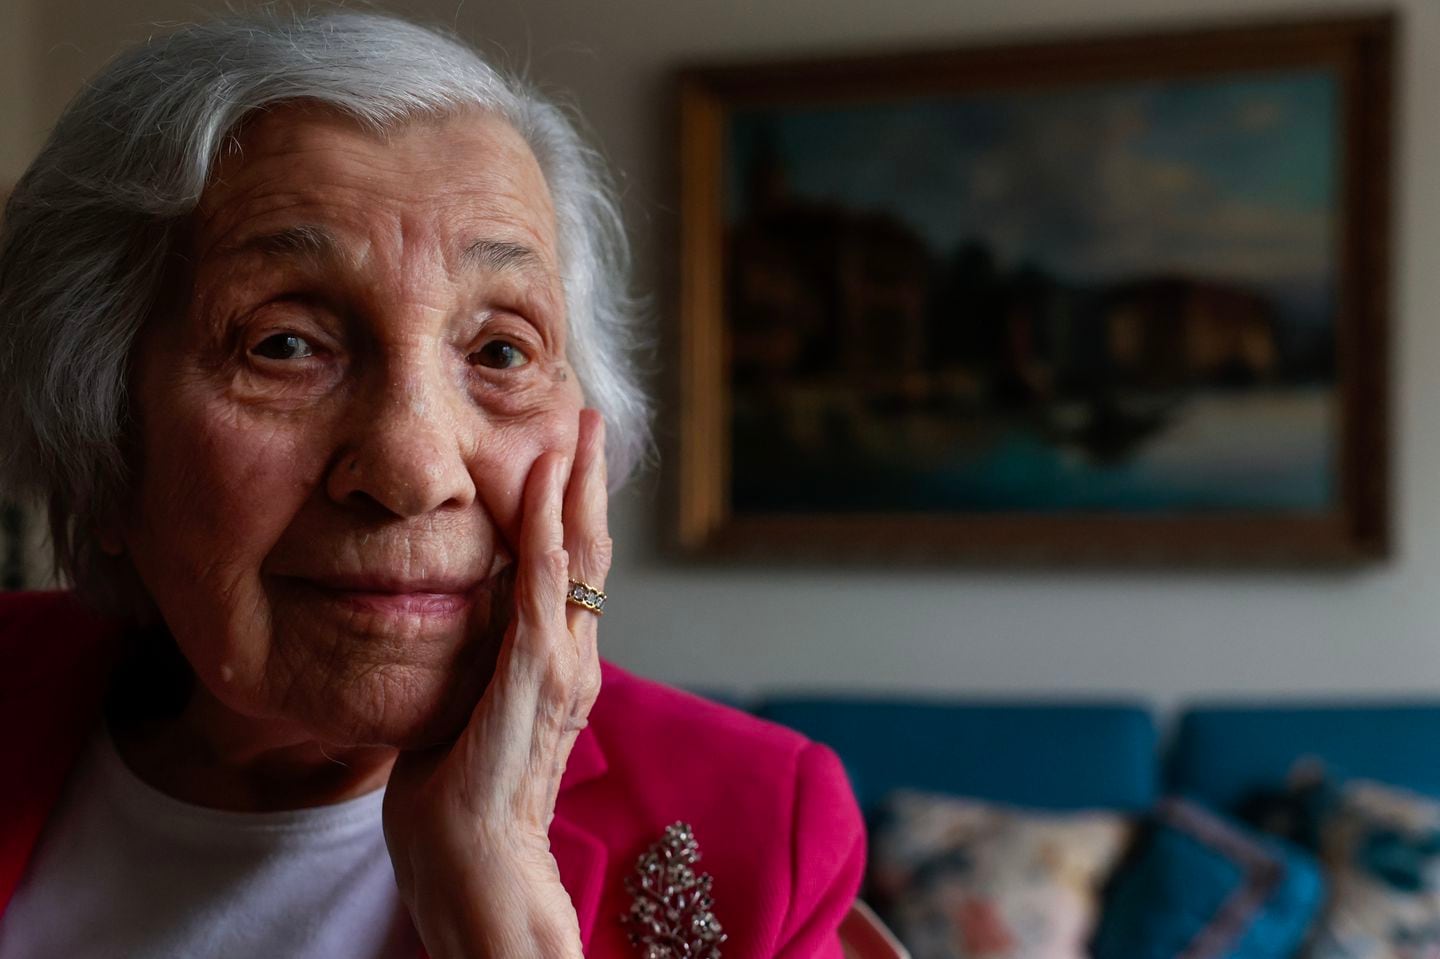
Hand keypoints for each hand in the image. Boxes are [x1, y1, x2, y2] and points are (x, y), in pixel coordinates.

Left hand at [382, 409, 609, 958]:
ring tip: (575, 430)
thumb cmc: (459, 813)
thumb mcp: (459, 719)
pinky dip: (544, 533)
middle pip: (587, 551)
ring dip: (574, 488)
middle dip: (587, 479)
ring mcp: (559, 671)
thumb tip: (443, 628)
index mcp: (553, 669)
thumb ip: (465, 670)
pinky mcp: (533, 683)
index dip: (570, 510)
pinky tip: (542, 488)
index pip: (569, 573)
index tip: (565, 454)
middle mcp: (571, 661)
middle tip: (587, 417)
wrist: (479, 877)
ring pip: (575, 559)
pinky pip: (541, 591)